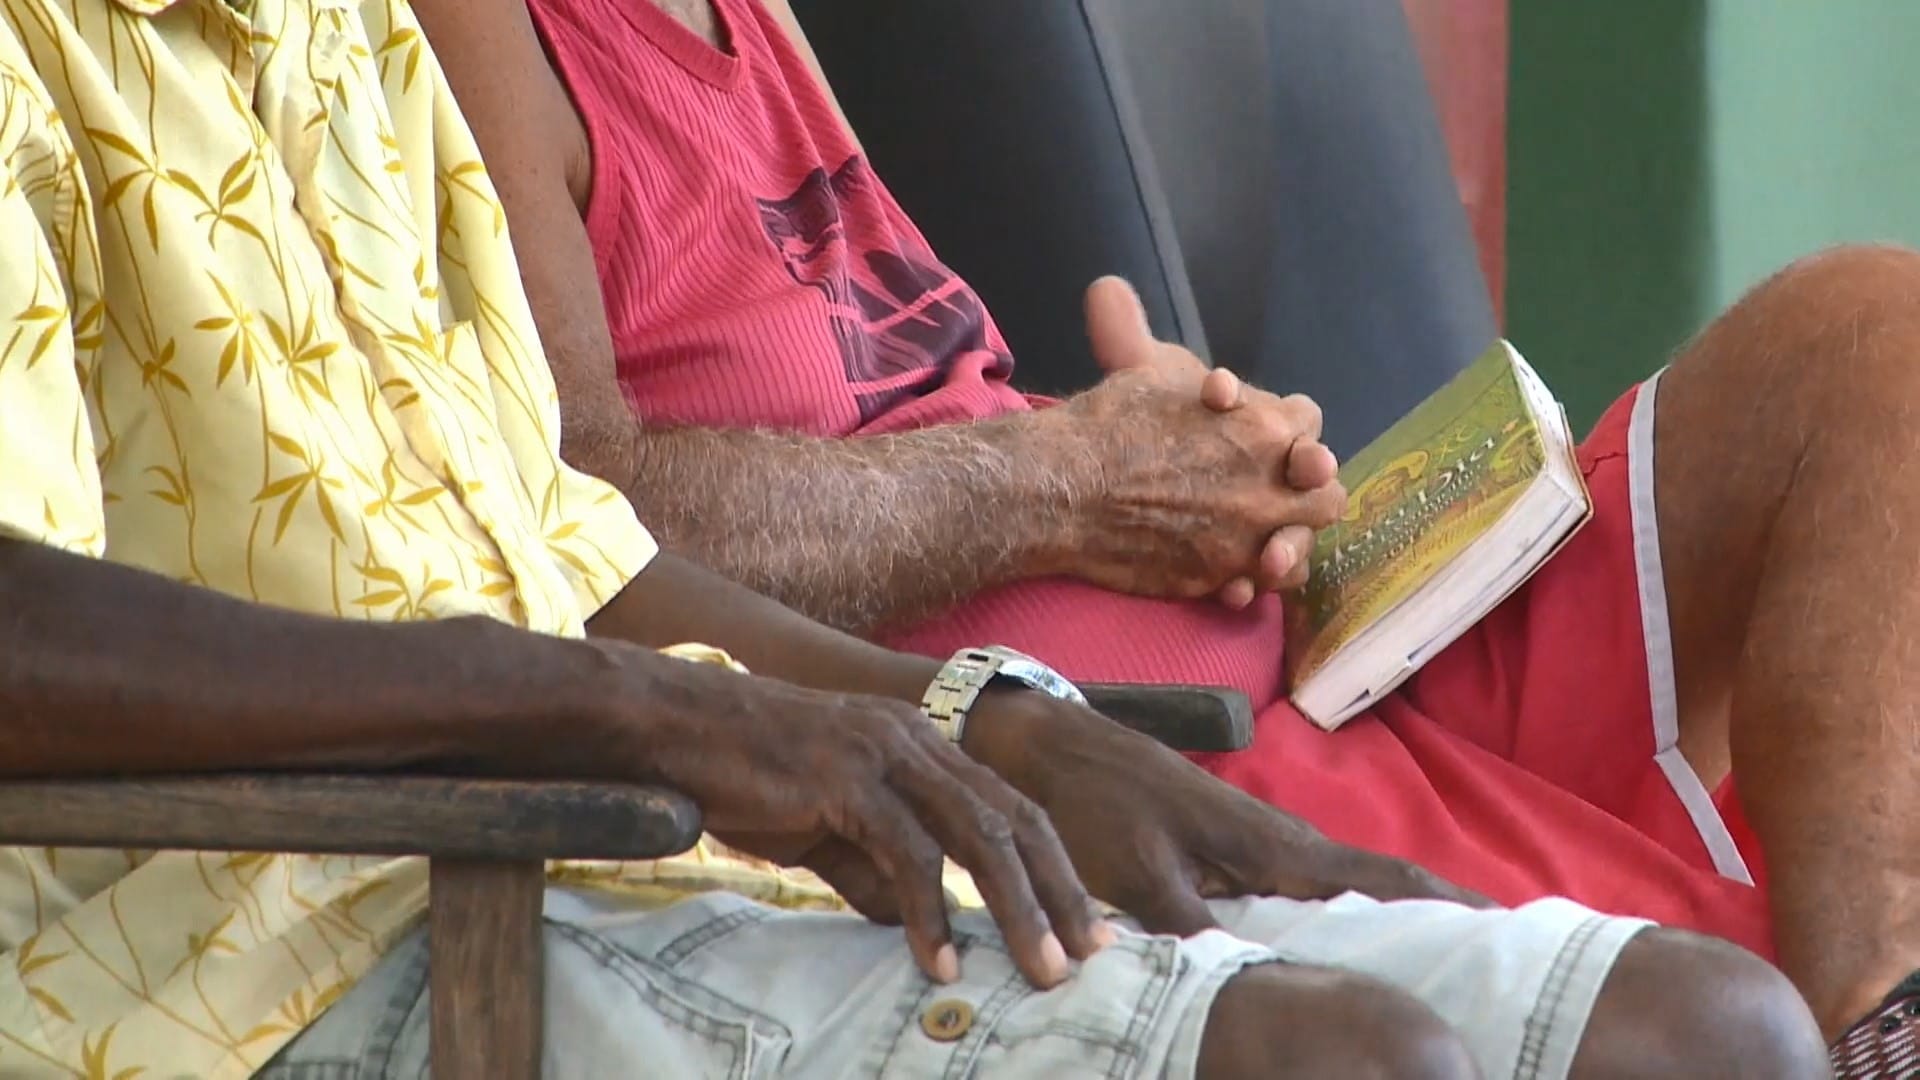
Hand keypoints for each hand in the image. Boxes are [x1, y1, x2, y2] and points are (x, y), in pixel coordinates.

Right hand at [628, 649, 1112, 987]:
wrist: (672, 727)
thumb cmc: (740, 771)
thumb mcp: (821, 827)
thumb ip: (868, 867)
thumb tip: (904, 923)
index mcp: (916, 744)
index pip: (1008, 805)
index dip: (1051, 865)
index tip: (1080, 924)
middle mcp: (913, 739)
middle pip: (1014, 817)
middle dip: (1058, 890)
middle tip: (1086, 954)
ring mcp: (883, 753)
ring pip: (978, 833)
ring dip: (1016, 907)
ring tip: (1037, 967)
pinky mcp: (847, 777)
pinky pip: (908, 851)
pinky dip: (931, 911)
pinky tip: (939, 958)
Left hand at [963, 691, 1491, 933]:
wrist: (1047, 747)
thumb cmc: (1093, 804)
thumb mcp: (1138, 877)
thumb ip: (1193, 933)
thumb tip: (1246, 986)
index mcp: (1271, 845)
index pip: (1380, 876)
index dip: (1444, 901)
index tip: (1506, 925)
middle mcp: (1278, 841)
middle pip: (1377, 883)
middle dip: (1435, 915)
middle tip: (1491, 961)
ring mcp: (1256, 842)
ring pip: (1340, 887)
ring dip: (1387, 916)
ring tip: (1436, 961)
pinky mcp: (1228, 847)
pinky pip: (1299, 887)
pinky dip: (1333, 911)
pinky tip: (1335, 943)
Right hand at [1050, 277, 1345, 605]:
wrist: (1064, 491)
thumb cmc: (1107, 422)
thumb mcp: (1138, 367)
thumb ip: (1137, 330)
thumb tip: (1106, 288)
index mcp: (1265, 427)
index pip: (1310, 423)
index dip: (1290, 431)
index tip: (1266, 436)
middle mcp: (1269, 486)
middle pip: (1327, 495)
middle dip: (1306, 493)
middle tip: (1272, 492)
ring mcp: (1245, 538)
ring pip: (1300, 550)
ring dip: (1285, 544)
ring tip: (1258, 542)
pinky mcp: (1214, 577)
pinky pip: (1257, 589)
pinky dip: (1248, 582)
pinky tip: (1229, 574)